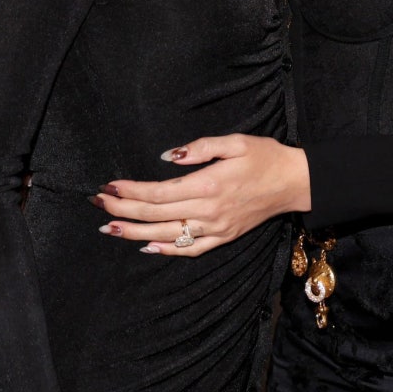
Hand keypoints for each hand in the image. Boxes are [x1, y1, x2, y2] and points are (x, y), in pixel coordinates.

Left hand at [89, 135, 310, 256]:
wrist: (295, 183)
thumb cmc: (265, 157)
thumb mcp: (235, 141)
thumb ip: (200, 147)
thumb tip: (168, 157)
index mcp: (209, 185)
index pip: (158, 192)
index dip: (130, 191)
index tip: (109, 186)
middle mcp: (209, 211)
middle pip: (156, 214)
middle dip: (123, 209)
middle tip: (97, 203)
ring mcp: (216, 229)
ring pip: (167, 235)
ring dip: (134, 232)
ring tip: (109, 228)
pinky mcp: (223, 238)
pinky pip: (189, 250)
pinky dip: (165, 249)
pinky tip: (146, 245)